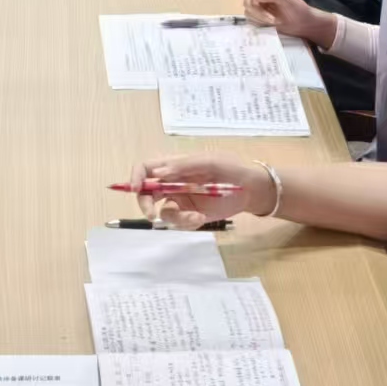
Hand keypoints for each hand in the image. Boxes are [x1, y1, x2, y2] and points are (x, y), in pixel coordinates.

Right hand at [127, 153, 273, 227]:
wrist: (251, 190)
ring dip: (174, 218)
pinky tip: (200, 219)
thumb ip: (183, 166)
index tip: (135, 189)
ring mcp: (181, 200)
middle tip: (152, 215)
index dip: (136, 177)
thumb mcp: (209, 162)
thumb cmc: (231, 169)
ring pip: (162, 211)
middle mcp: (173, 183)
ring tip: (195, 218)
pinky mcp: (190, 215)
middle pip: (146, 193)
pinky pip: (178, 223)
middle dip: (145, 204)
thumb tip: (157, 174)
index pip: (146, 168)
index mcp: (174, 165)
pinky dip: (186, 223)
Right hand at [240, 0, 331, 45]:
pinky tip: (271, 23)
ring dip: (259, 16)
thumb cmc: (298, 8)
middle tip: (267, 15)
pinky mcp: (257, 16)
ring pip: (247, 8)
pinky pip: (249, 17)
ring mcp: (258, 4)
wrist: (303, 25)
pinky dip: (259, 21)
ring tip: (273, 20)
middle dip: (254, 7)